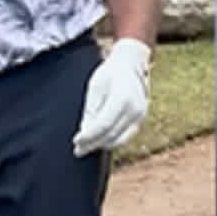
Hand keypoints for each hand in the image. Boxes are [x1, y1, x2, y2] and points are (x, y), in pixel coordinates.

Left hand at [73, 38, 151, 157]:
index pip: (103, 124)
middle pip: (111, 135)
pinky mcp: (141, 120)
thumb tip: (84, 132)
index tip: (76, 141)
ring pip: (119, 140)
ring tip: (85, 147)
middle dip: (93, 144)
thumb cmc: (110, 74)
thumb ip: (91, 111)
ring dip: (101, 145)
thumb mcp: (95, 87)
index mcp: (122, 98)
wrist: (131, 65)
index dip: (89, 136)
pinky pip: (126, 137)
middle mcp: (134, 110)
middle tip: (77, 150)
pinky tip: (99, 142)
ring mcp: (140, 116)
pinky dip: (112, 141)